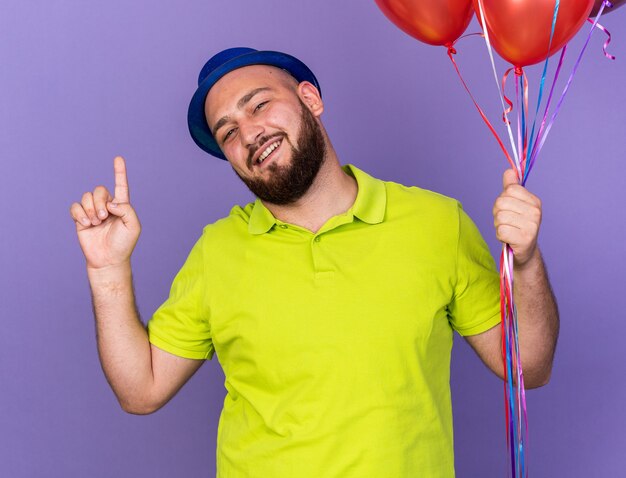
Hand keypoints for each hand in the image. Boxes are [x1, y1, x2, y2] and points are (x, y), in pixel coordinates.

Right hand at [70, 156, 140, 270]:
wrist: (108, 259)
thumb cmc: (123, 244)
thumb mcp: (133, 226)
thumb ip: (126, 210)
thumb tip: (110, 202)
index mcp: (121, 206)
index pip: (121, 186)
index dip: (119, 172)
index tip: (118, 158)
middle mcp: (107, 206)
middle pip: (99, 189)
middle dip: (100, 202)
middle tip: (104, 218)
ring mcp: (93, 211)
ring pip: (86, 197)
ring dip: (90, 209)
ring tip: (95, 223)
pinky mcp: (80, 219)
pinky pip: (75, 206)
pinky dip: (79, 214)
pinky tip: (86, 224)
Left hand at [493, 169, 541, 267]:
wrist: (524, 253)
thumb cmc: (517, 227)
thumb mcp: (515, 205)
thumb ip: (512, 188)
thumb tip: (509, 171)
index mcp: (535, 201)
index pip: (509, 189)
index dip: (503, 200)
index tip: (509, 210)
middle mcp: (536, 212)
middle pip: (501, 202)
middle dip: (498, 213)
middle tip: (507, 222)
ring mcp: (532, 226)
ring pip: (500, 216)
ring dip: (498, 225)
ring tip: (508, 230)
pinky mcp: (525, 239)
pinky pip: (501, 230)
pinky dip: (500, 235)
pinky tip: (508, 238)